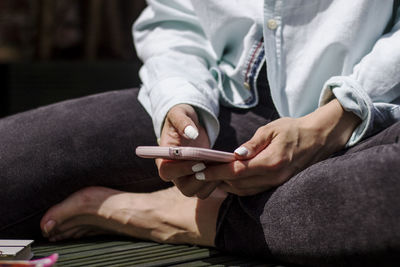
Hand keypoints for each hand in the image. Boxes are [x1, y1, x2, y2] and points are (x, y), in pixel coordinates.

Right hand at [156, 104, 218, 198]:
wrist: (189, 125)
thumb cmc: (181, 118)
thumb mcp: (179, 114)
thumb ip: (183, 122)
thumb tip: (191, 133)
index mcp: (163, 159)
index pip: (167, 172)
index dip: (182, 170)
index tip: (199, 161)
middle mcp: (174, 173)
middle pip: (185, 188)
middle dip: (202, 179)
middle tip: (215, 166)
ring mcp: (187, 179)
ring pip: (199, 192)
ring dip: (212, 182)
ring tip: (223, 166)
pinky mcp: (200, 180)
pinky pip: (209, 189)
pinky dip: (218, 183)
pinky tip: (227, 170)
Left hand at [194, 99, 360, 195]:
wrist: (317, 139)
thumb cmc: (293, 130)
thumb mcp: (272, 129)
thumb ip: (253, 143)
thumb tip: (236, 154)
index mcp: (271, 161)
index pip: (237, 171)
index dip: (217, 172)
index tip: (200, 170)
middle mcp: (273, 177)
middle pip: (238, 184)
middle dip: (217, 179)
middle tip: (200, 172)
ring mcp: (276, 183)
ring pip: (244, 190)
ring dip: (226, 185)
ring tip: (211, 176)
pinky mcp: (277, 185)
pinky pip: (253, 190)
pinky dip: (238, 187)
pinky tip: (229, 179)